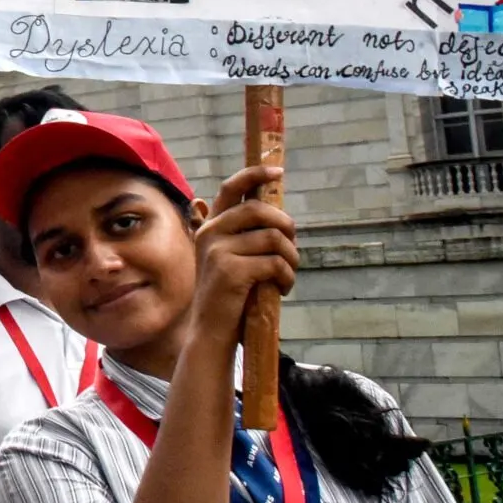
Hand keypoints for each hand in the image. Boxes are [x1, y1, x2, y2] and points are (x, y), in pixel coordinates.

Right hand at [188, 165, 296, 349]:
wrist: (211, 331)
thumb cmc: (229, 296)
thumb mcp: (231, 259)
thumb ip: (246, 237)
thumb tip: (281, 220)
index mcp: (211, 227)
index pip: (231, 188)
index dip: (255, 174)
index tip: (278, 171)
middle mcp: (211, 233)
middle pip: (260, 210)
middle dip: (287, 226)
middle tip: (292, 246)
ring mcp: (218, 251)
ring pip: (274, 238)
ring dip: (291, 258)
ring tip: (287, 274)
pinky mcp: (230, 270)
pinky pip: (275, 262)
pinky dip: (287, 277)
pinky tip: (282, 289)